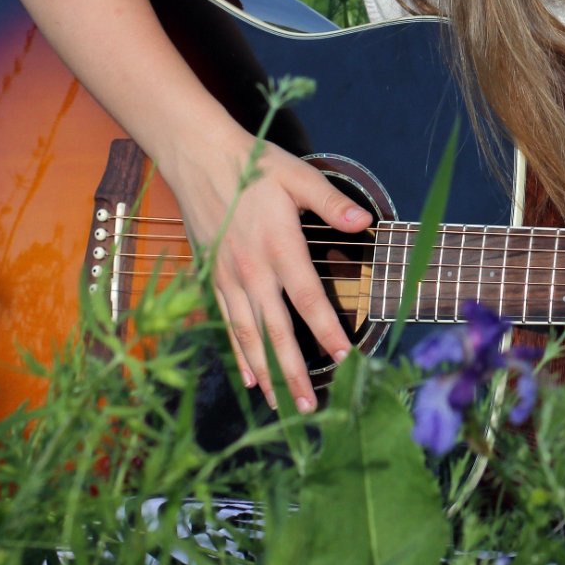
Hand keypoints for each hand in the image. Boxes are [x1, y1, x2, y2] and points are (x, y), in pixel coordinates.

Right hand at [166, 126, 371, 413]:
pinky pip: (227, 324)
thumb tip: (366, 221)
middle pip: (275, 332)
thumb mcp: (298, 176)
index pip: (308, 299)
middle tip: (309, 407)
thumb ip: (333, 203)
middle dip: (293, 372)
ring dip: (265, 373)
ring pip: (248, 336)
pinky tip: (248, 378)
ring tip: (280, 405)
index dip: (327, 331)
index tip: (345, 359)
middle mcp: (252, 271)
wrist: (198, 157)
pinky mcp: (212, 278)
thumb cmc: (253, 165)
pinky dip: (238, 354)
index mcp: (279, 248)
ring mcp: (229, 279)